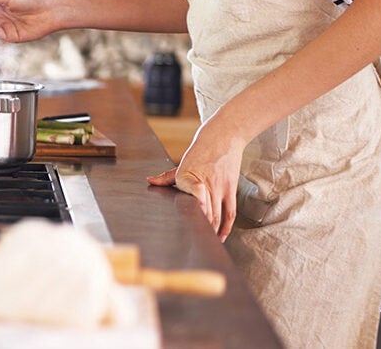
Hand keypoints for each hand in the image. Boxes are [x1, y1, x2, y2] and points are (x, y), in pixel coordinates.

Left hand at [147, 123, 243, 241]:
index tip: (183, 229)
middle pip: (203, 214)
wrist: (223, 136)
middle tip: (194, 245)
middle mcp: (204, 185)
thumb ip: (167, 177)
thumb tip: (149, 181)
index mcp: (187, 178)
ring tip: (206, 243)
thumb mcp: (182, 163)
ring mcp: (219, 188)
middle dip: (199, 230)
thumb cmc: (200, 150)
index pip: (187, 201)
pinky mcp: (230, 189)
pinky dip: (226, 226)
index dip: (189, 215)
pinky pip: (230, 212)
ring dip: (212, 231)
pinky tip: (221, 236)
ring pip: (216, 216)